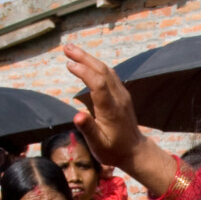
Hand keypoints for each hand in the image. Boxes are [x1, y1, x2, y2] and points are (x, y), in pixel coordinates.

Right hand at [63, 43, 177, 195]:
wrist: (134, 151)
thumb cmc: (113, 150)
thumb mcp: (98, 145)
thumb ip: (88, 129)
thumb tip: (76, 116)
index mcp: (111, 110)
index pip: (98, 84)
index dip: (84, 72)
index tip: (69, 64)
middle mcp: (118, 99)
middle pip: (102, 71)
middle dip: (84, 57)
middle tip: (66, 47)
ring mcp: (122, 95)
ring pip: (106, 70)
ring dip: (89, 58)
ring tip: (71, 50)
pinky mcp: (122, 94)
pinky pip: (109, 75)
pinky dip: (96, 65)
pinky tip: (86, 62)